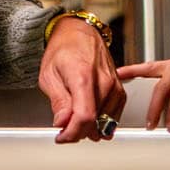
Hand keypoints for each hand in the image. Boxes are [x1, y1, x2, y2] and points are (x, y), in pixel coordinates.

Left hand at [38, 16, 126, 143]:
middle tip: (64, 126)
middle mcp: (104, 82)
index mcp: (83, 77)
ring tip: (75, 118)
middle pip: (95, 123)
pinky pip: (114, 116)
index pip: (84, 117)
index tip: (61, 137)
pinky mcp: (120, 90)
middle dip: (77, 131)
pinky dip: (101, 121)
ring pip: (105, 123)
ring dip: (90, 128)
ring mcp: (115, 87)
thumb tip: (62, 123)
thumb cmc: (63, 49)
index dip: (72, 134)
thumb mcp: (49, 74)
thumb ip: (58, 101)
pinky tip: (89, 115)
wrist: (79, 33)